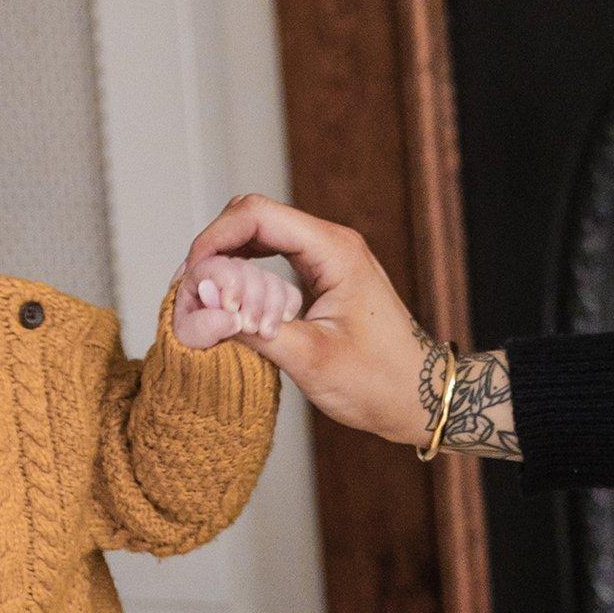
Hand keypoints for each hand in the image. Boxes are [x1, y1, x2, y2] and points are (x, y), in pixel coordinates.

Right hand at [175, 196, 430, 441]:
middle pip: (255, 216)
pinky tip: (232, 298)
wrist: (421, 398)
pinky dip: (248, 270)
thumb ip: (254, 329)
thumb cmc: (380, 382)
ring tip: (206, 293)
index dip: (214, 238)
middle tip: (192, 287)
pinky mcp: (326, 276)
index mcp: (334, 251)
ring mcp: (330, 257)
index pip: (257, 215)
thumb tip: (204, 308)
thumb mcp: (311, 359)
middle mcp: (333, 243)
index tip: (192, 274)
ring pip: (263, 233)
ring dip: (229, 256)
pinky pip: (276, 256)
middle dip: (217, 245)